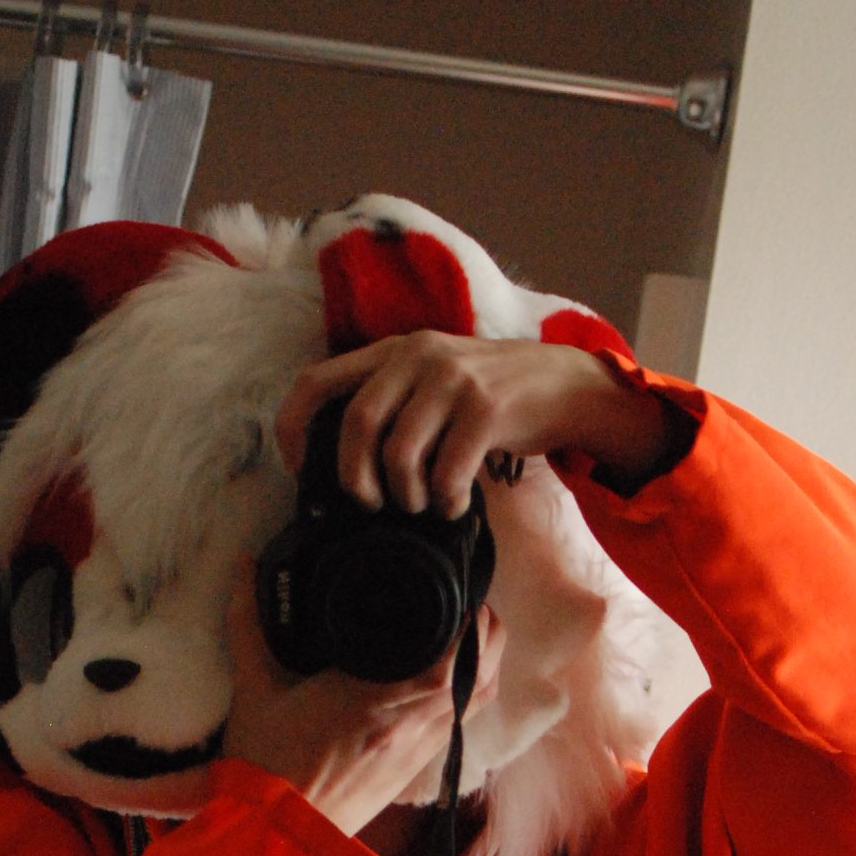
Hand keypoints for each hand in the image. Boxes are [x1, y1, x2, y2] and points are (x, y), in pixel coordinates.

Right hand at [220, 557, 503, 839]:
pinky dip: (471, 690)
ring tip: (466, 627)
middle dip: (483, 627)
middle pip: (481, 666)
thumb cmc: (266, 765)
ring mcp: (421, 748)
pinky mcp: (418, 768)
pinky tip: (452, 673)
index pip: (452, 647)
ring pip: (481, 695)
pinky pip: (463, 720)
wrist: (275, 834)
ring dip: (485, 658)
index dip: (466, 610)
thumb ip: (248, 623)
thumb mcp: (254, 688)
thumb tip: (243, 567)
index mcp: (379, 697)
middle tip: (465, 595)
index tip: (455, 579)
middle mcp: (413, 722)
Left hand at [274, 331, 683, 518]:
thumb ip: (392, 405)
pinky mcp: (485, 408)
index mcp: (393, 351)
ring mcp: (452, 379)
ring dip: (405, 495)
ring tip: (421, 504)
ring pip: (399, 452)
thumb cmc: (489, 397)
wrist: (561, 385)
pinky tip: (454, 504)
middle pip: (356, 423)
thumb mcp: (432, 383)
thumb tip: (346, 466)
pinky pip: (446, 471)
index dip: (294, 426)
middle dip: (355, 477)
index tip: (296, 468)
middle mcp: (417, 355)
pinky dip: (444, 500)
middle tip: (371, 504)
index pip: (318, 379)